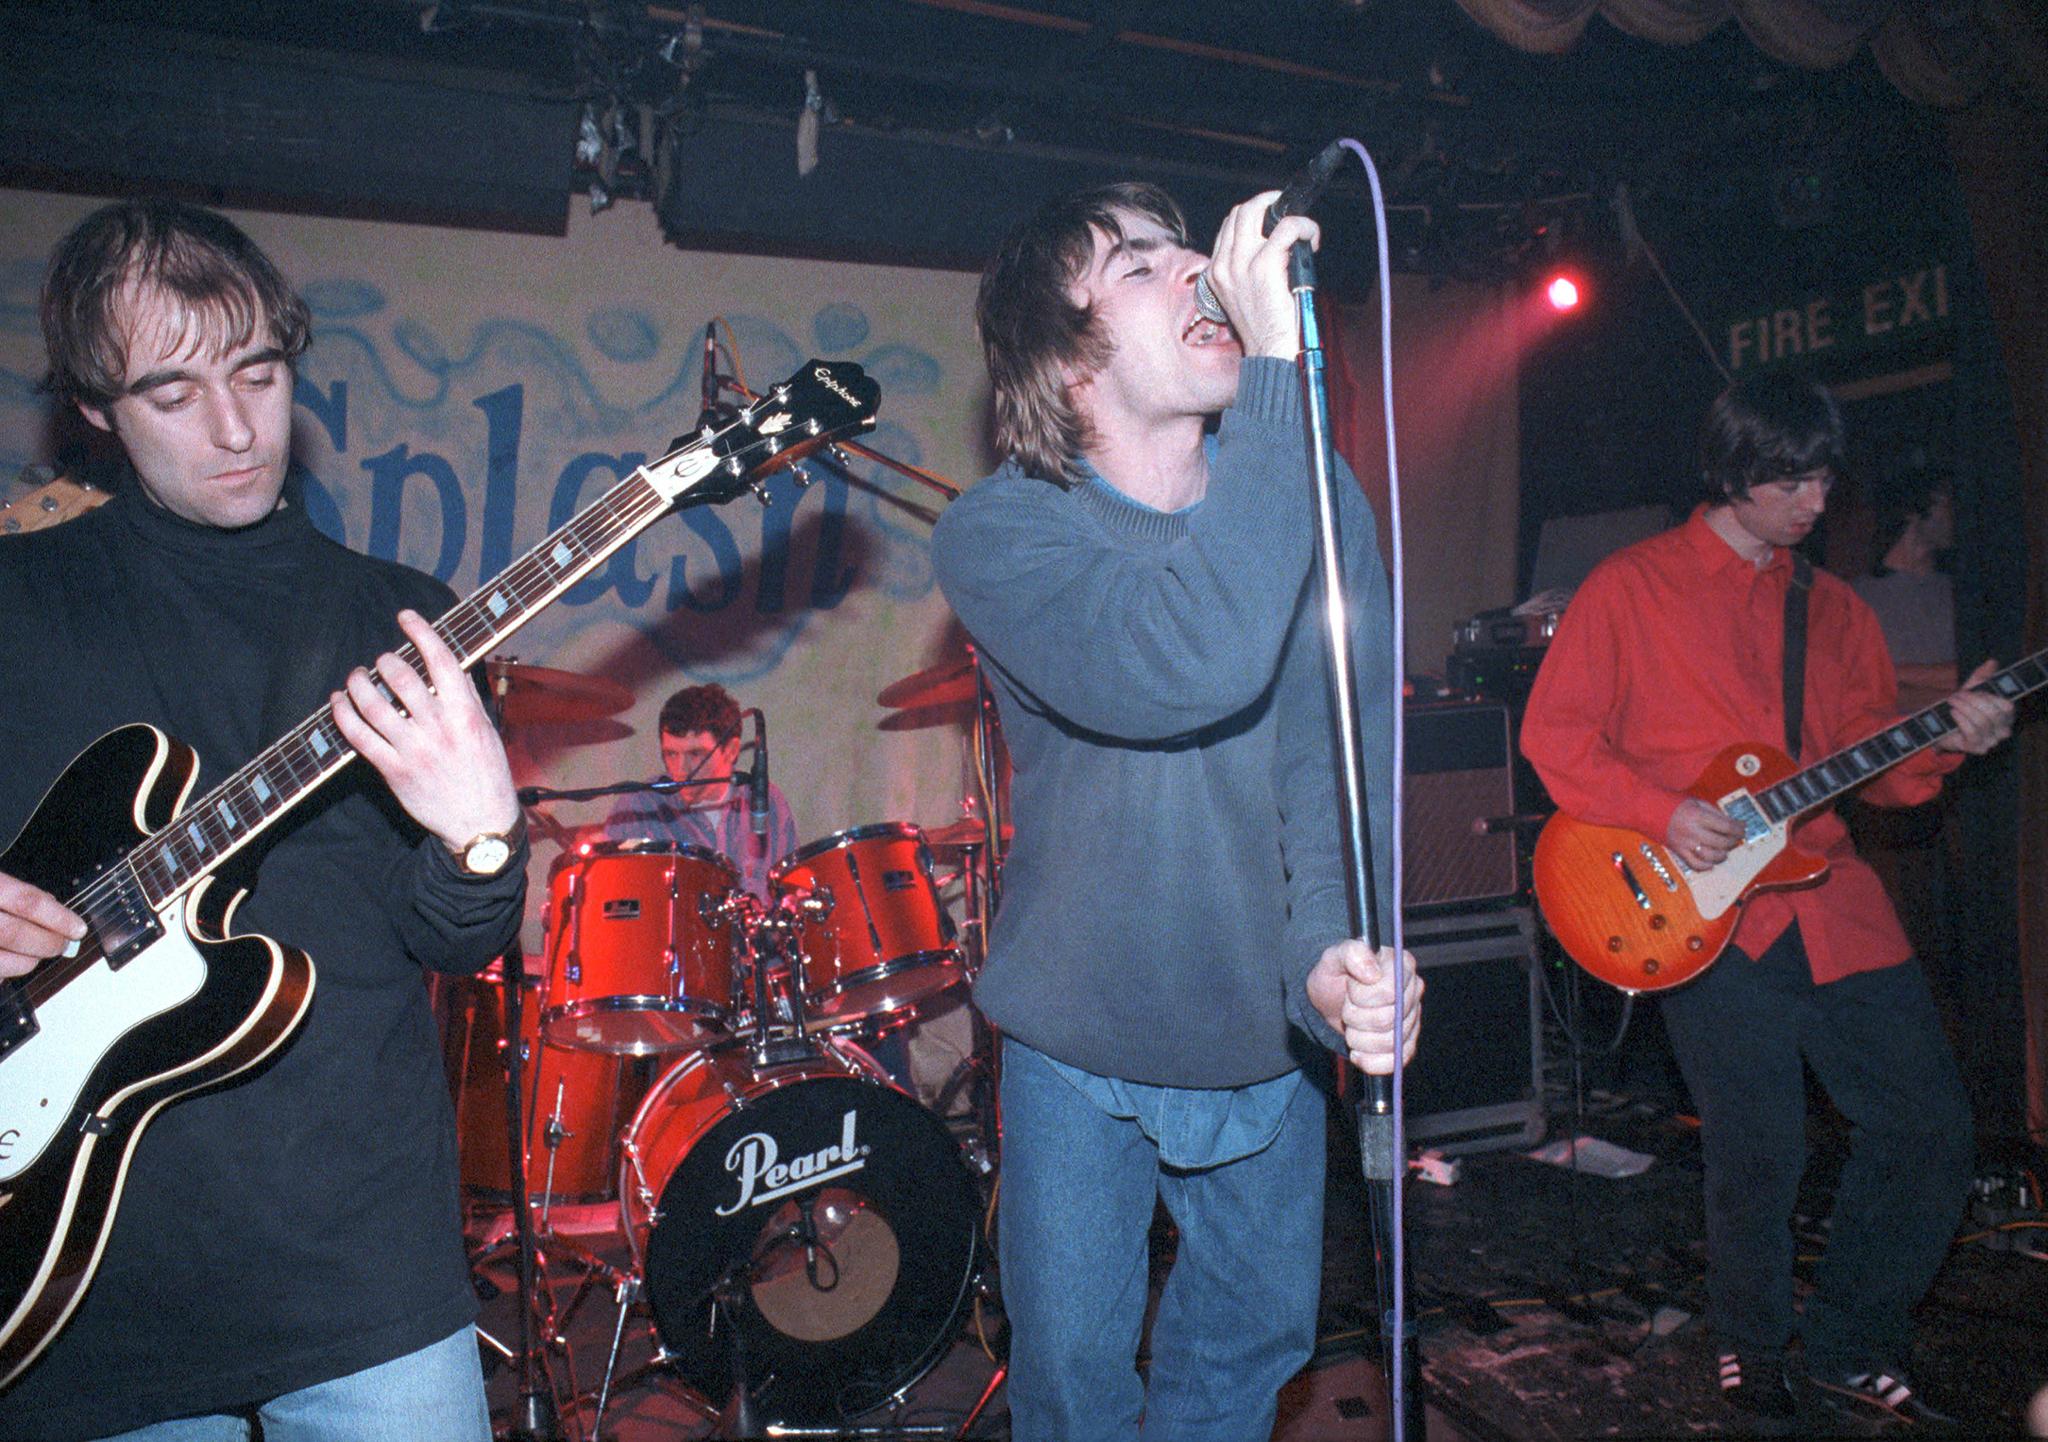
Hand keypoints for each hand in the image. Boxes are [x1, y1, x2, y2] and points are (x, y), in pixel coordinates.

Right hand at [0, 870, 86, 979]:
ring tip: (35, 956)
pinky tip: (8, 962)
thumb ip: (14, 891)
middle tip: (63, 944)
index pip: (26, 901)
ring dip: (26, 961)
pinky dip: (5, 971)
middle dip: (47, 943)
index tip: (78, 929)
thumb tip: (52, 906)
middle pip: (15, 933)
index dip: (58, 917)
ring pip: (2, 961)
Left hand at [329, 609, 520, 851]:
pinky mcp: (393, 770)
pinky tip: (339, 702)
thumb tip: (447, 666)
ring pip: (373, 704)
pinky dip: (343, 714)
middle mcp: (438, 728)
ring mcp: (413, 749)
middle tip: (382, 661)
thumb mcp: (486, 732)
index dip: (420, 632)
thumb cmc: (487, 776)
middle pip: (401, 677)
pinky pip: (359, 736)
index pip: (440, 660)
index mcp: (466, 714)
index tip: (406, 617)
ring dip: (358, 683)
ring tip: (355, 677)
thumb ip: (465, 699)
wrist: (480, 825)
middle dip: (385, 661)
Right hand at [1202, 191, 1320, 360]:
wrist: (1270, 355)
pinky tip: (1312, 240)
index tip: (1275, 222)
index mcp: (1217, 272)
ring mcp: (1242, 263)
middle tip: (1290, 216)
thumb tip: (1275, 245)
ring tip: (1303, 231)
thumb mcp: (1244, 297)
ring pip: (1259, 210)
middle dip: (1270, 204)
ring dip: (1287, 213)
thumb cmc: (1266, 331)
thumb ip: (1248, 270)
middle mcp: (1225, 265)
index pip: (1230, 225)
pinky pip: (1287, 227)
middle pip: (1242, 210)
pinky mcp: (1265, 265)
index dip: (1256, 216)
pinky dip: (1304, 227)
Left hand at [1307, 941, 1421, 1074]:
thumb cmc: (1335, 975)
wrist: (1330, 1000)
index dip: (1361, 996)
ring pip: (1390, 1043)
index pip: (1389, 992)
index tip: (1350, 989)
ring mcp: (1412, 1019)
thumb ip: (1351, 953)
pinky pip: (1395, 1062)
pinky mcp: (1407, 1044)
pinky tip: (1358, 1051)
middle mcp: (1413, 991)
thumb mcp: (1333, 957)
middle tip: (1347, 1008)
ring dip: (1359, 1039)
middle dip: (1356, 1018)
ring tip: (1351, 1026)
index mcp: (1401, 965)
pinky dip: (1370, 1061)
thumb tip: (1372, 973)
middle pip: (1388, 1020)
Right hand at [1666, 798, 1743, 869]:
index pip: (1726, 826)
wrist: (1648, 810)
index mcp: (1698, 816)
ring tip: (1725, 851)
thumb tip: (1732, 823)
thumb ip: (1714, 812)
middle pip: (1722, 842)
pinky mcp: (1679, 851)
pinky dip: (1706, 866)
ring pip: (1711, 856)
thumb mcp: (1696, 801)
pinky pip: (1695, 865)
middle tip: (1736, 838)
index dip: (1739, 828)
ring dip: (1722, 855)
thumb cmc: (1674, 804)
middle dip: (1733, 840)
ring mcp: (1685, 843)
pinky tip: (1711, 862)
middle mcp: (1693, 831)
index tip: (1743, 828)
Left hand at [1934, 658, 2014, 754]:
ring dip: (1964, 708)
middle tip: (1957, 695)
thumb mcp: (1971, 690)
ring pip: (1982, 722)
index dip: (1989, 696)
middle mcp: (2003, 730)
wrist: (1941, 727)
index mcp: (2006, 716)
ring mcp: (1991, 741)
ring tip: (1952, 701)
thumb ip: (1981, 677)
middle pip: (1993, 713)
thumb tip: (1991, 662)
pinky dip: (1961, 719)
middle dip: (1972, 701)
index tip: (1973, 690)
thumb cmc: (1961, 708)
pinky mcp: (1977, 748)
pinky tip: (1953, 713)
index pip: (2007, 706)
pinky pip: (1972, 732)